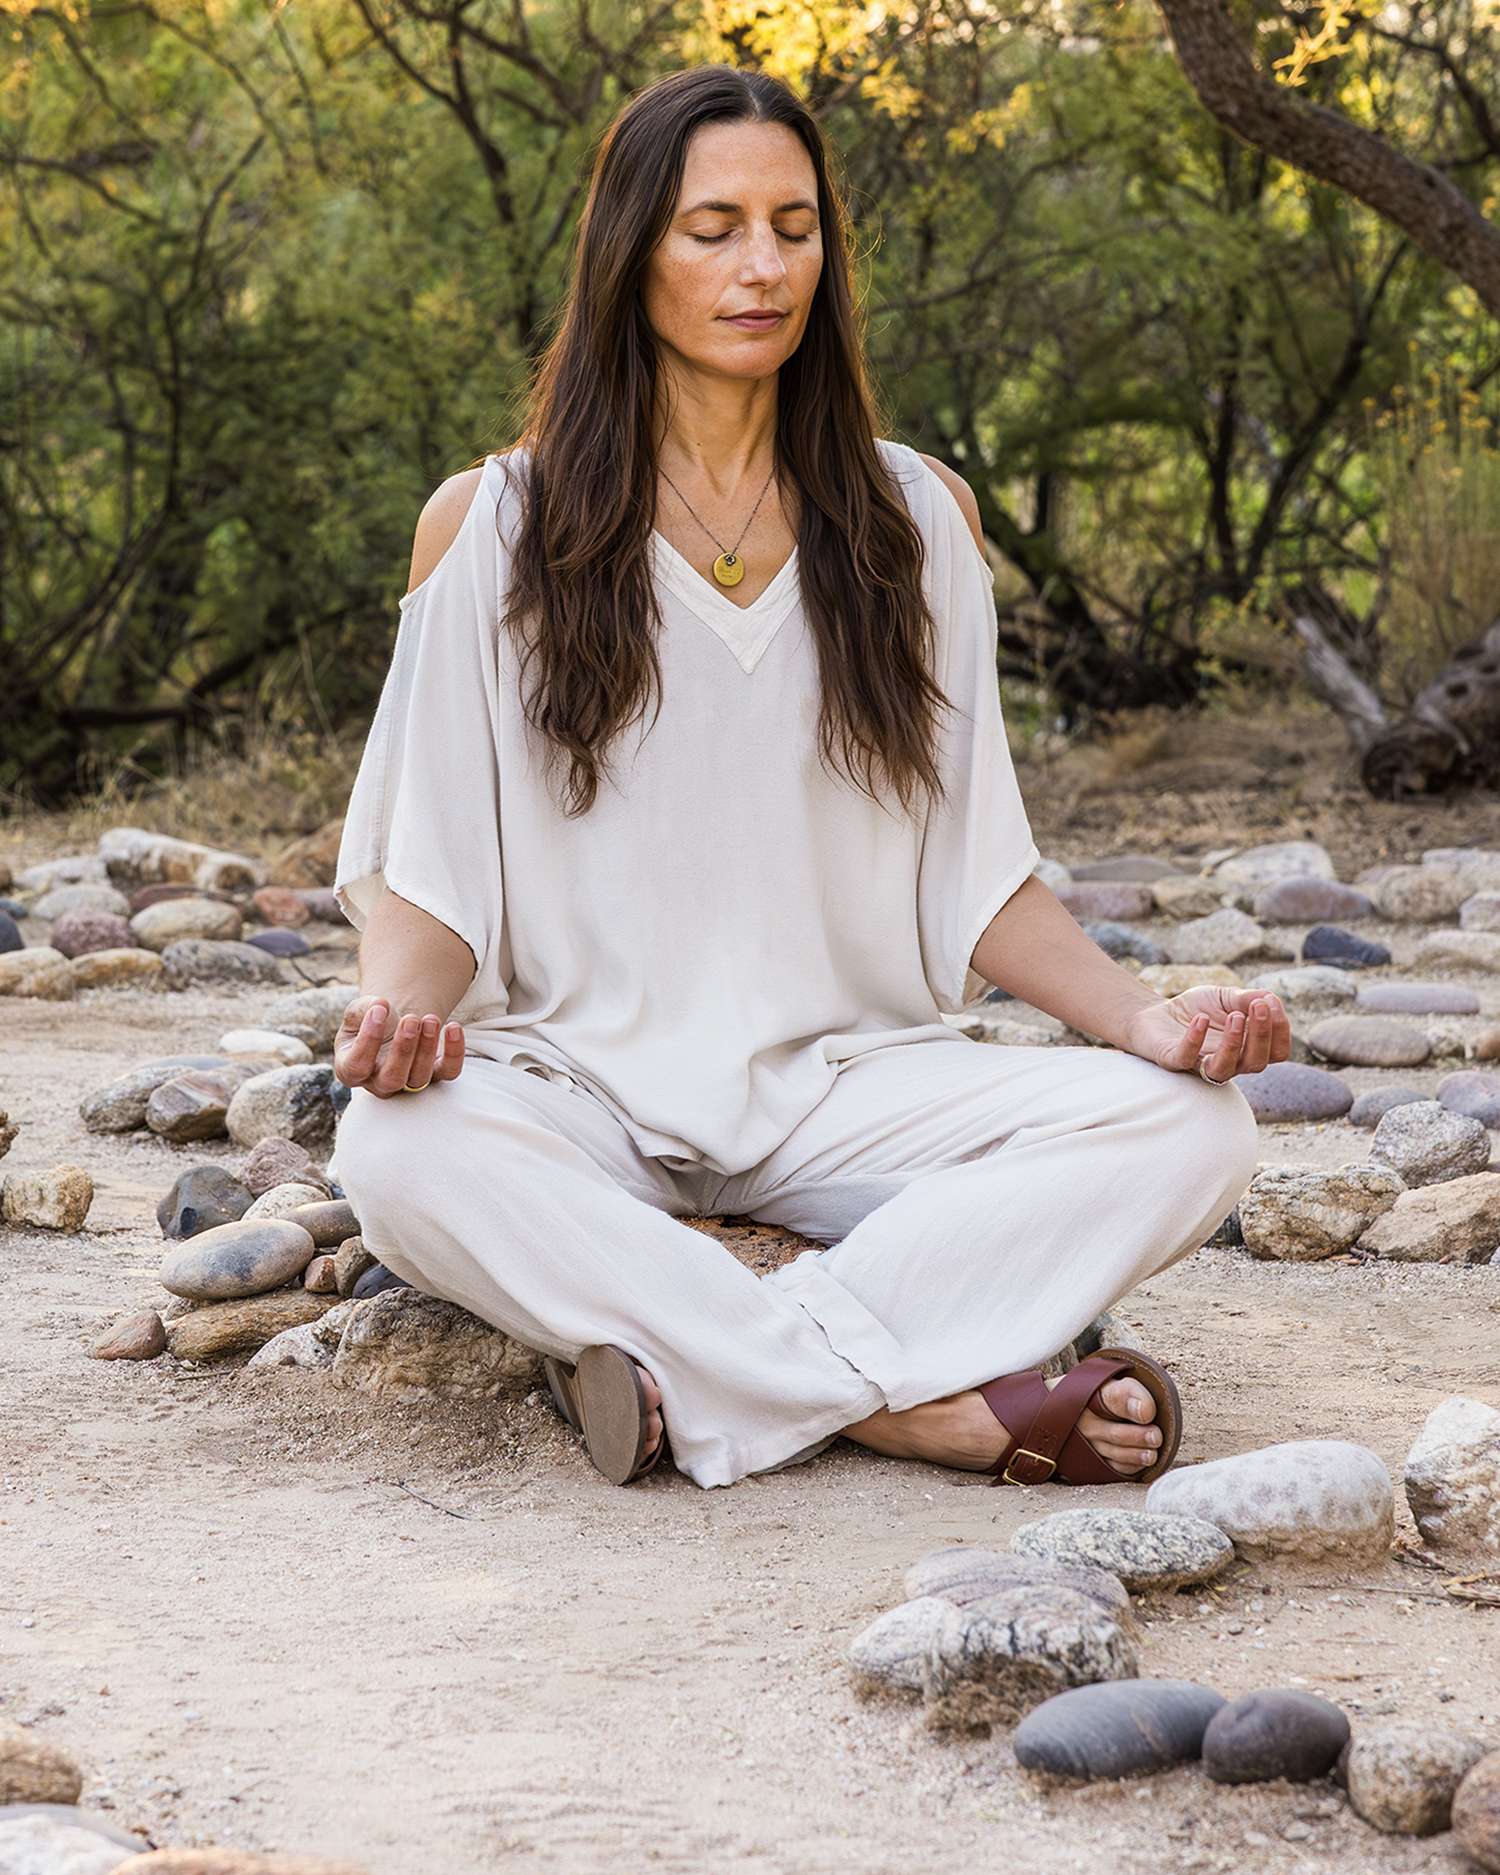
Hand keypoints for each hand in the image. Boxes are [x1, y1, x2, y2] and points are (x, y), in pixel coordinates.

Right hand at [334, 993, 465, 1097]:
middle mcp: (379, 1083)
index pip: (356, 1067)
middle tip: (410, 1019)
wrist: (392, 1025)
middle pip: (392, 1079)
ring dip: (427, 1047)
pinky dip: (454, 1052)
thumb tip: (380, 1006)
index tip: (379, 1011)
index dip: (367, 1040)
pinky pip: (448, 1071)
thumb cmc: (370, 1021)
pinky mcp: (435, 1075)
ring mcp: (408, 1083)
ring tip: (430, 1019)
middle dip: (403, 1049)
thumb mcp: (359, 1012)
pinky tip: (454, 1028)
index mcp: (351, 1070)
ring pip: (420, 1077)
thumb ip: (363, 1008)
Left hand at [1121, 986, 1290, 1081]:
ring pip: (1224, 1070)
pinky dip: (1195, 1040)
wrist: (1157, 1013)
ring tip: (1234, 1016)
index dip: (1280, 1030)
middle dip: (1262, 1035)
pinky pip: (1186, 1058)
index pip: (1277, 1053)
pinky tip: (1201, 1019)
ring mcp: (1201, 1064)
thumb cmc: (1197, 1009)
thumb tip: (1270, 998)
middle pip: (1256, 1064)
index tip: (1270, 1001)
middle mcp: (1229, 1062)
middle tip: (1258, 1007)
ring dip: (1234, 1044)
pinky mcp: (1173, 1060)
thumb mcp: (1226, 997)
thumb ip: (1248, 998)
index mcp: (1247, 1049)